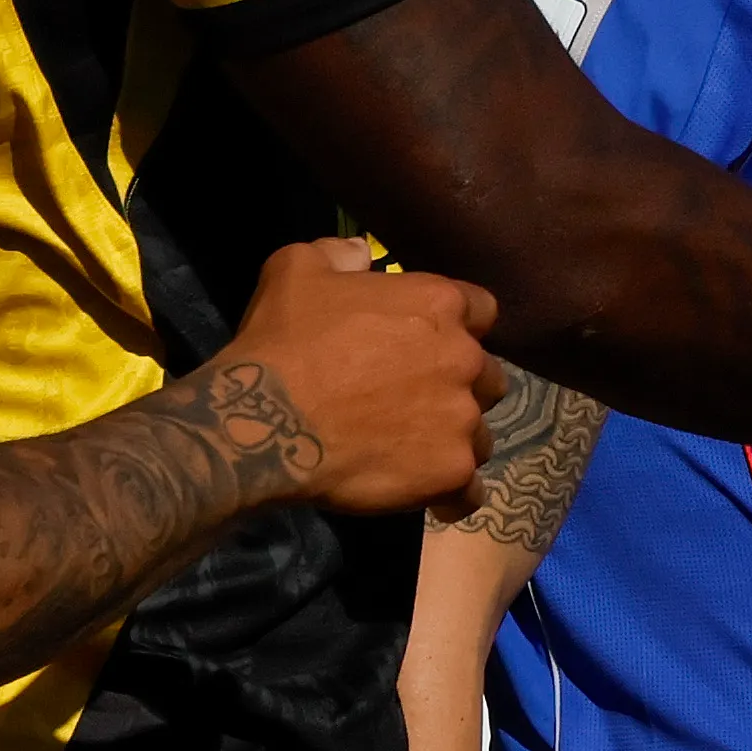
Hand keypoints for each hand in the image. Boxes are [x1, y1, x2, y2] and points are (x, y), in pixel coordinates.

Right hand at [216, 239, 501, 515]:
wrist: (265, 421)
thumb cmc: (282, 341)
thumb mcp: (297, 269)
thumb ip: (340, 254)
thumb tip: (362, 255)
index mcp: (437, 305)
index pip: (482, 310)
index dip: (458, 327)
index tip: (429, 344)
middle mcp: (463, 359)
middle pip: (486, 376)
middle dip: (458, 387)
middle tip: (415, 401)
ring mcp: (461, 419)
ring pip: (480, 434)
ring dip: (453, 440)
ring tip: (413, 452)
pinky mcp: (450, 472)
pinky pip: (469, 491)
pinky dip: (451, 494)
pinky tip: (427, 496)